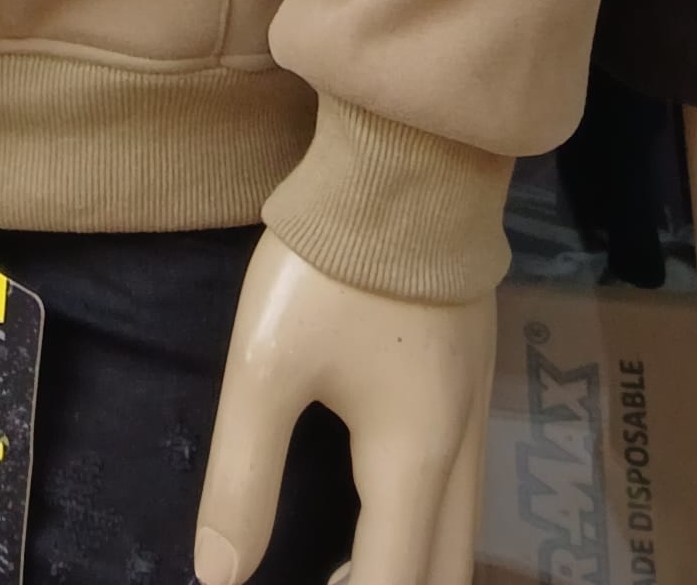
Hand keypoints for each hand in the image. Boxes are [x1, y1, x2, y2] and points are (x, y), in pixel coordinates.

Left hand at [195, 235, 495, 584]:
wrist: (407, 155)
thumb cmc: (332, 262)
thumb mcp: (266, 365)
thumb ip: (245, 475)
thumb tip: (219, 574)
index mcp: (412, 457)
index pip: (397, 580)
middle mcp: (461, 446)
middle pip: (447, 569)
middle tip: (335, 583)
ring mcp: (477, 405)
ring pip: (464, 529)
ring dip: (418, 560)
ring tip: (353, 566)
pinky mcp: (473, 369)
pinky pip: (466, 482)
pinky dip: (431, 520)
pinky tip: (385, 498)